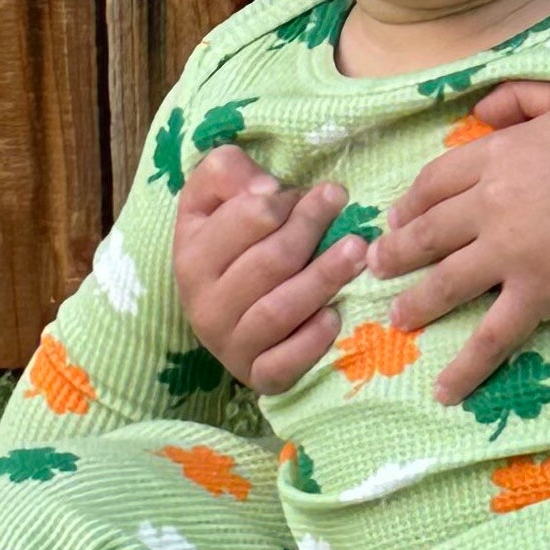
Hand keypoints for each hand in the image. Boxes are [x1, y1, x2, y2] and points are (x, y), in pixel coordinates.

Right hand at [170, 141, 371, 393]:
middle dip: (310, 228)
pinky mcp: (257, 377)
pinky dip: (310, 341)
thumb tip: (266, 188)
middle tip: (342, 203)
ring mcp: (229, 346)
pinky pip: (284, 364)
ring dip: (323, 278)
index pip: (243, 221)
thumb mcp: (213, 197)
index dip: (281, 201)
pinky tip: (335, 316)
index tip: (308, 190)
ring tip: (358, 251)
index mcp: (191, 256)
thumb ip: (226, 172)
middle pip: (269, 262)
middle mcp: (203, 305)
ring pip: (278, 311)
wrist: (222, 311)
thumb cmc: (229, 242)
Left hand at [374, 82, 549, 405]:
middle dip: (396, 253)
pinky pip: (490, 337)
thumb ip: (523, 96)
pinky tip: (443, 390)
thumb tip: (479, 109)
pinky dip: (464, 367)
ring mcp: (512, 251)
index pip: (436, 180)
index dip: (411, 202)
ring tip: (398, 318)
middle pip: (428, 231)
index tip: (397, 219)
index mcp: (502, 154)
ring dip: (415, 303)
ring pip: (445, 282)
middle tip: (377, 268)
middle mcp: (496, 202)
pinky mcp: (537, 294)